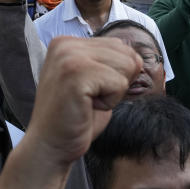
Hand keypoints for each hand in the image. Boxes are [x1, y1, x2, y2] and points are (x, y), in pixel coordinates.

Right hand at [26, 37, 142, 166]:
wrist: (50, 146)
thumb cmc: (75, 119)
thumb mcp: (95, 81)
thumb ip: (111, 63)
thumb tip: (139, 57)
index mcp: (67, 42)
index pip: (120, 46)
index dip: (115, 75)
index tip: (88, 91)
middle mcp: (65, 44)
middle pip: (127, 55)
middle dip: (117, 83)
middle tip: (89, 100)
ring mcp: (69, 57)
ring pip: (127, 66)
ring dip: (114, 93)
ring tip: (88, 103)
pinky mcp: (76, 74)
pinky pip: (119, 84)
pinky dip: (109, 102)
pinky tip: (87, 108)